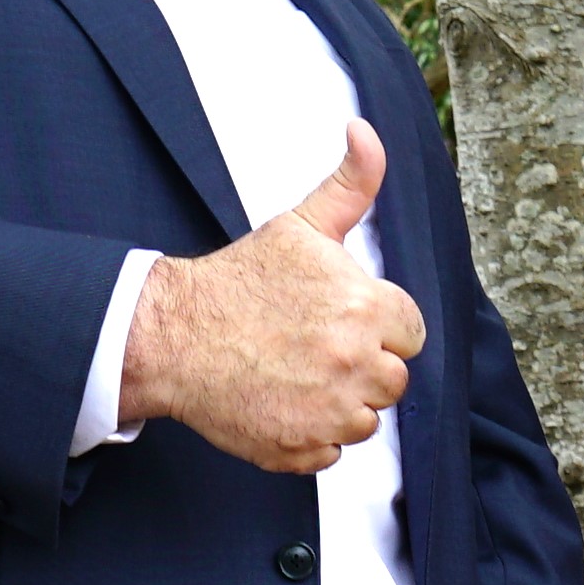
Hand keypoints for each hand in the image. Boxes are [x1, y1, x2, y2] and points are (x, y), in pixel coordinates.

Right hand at [126, 121, 423, 471]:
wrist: (172, 335)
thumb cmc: (238, 281)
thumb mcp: (300, 225)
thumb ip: (351, 184)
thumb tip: (366, 132)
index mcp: (366, 309)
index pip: (411, 332)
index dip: (379, 324)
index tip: (342, 318)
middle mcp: (356, 365)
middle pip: (394, 379)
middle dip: (363, 364)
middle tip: (315, 346)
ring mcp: (329, 413)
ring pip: (367, 419)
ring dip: (342, 402)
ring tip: (298, 373)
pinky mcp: (300, 449)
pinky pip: (331, 452)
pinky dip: (312, 435)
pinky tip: (283, 402)